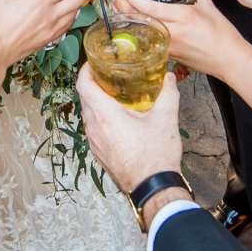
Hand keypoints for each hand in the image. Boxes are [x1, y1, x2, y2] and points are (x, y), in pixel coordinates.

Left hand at [78, 65, 182, 191]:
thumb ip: (168, 93)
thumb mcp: (166, 118)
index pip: (83, 84)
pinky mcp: (99, 154)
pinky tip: (118, 120)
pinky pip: (94, 130)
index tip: (93, 63)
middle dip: (94, 84)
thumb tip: (168, 78)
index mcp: (104, 115)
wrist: (152, 188)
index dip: (85, 70)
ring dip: (97, 103)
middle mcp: (94, 127)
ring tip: (115, 96)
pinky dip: (100, 119)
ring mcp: (94, 143)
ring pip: (88, 115)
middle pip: (84, 98)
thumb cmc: (155, 155)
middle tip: (109, 76)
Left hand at [120, 0, 251, 75]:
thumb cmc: (222, 33)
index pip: (151, 8)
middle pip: (139, 20)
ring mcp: (169, 46)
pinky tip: (129, 25)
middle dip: (122, 8)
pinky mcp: (168, 55)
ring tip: (116, 8)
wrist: (229, 59)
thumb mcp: (209, 5)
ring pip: (139, 32)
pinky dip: (136, 32)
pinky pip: (147, 41)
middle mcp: (173, 32)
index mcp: (183, 17)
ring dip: (125, 20)